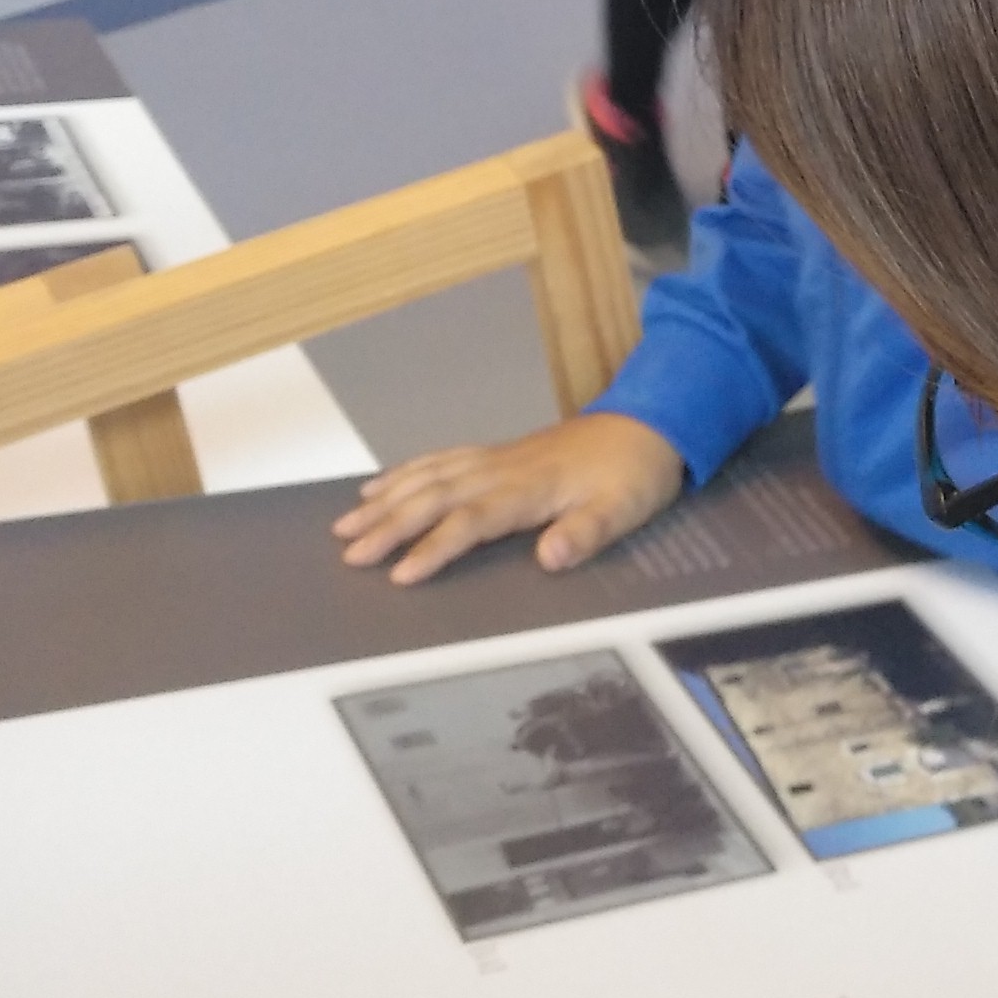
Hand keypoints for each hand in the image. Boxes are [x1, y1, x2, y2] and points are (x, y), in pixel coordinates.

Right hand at [332, 412, 686, 585]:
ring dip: (387, 498)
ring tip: (346, 523)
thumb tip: (550, 555)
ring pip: (430, 475)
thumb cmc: (635, 473)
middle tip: (349, 553)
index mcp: (531, 488)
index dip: (434, 547)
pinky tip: (381, 485)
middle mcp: (505, 469)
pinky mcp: (498, 453)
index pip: (472, 520)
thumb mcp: (625, 509)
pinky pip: (441, 459)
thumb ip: (587, 532)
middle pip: (436, 496)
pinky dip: (406, 471)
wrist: (651, 422)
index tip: (399, 574)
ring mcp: (498, 457)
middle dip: (390, 525)